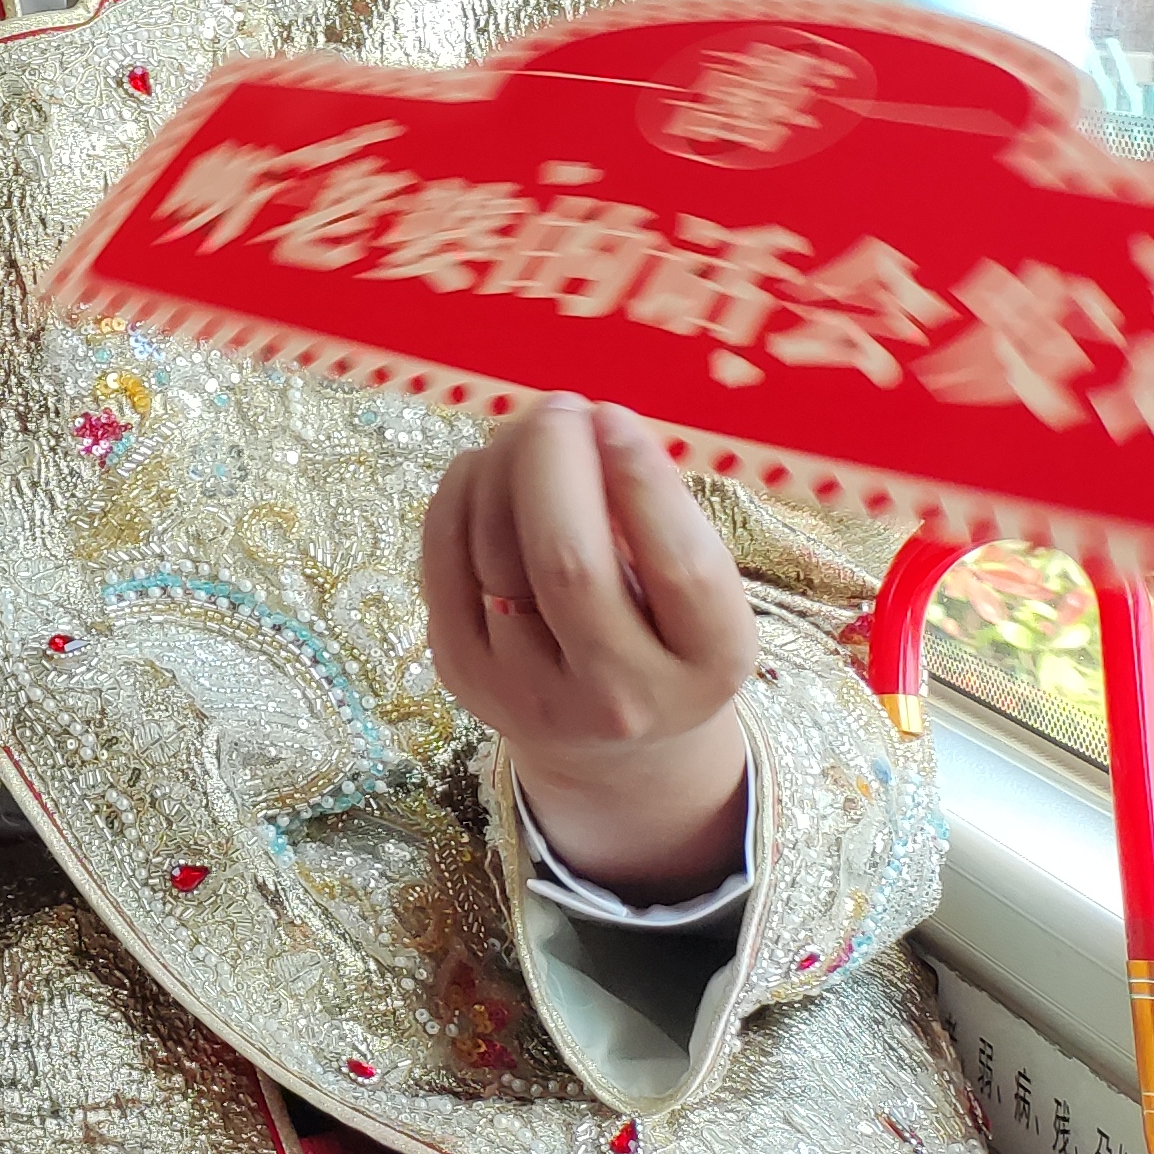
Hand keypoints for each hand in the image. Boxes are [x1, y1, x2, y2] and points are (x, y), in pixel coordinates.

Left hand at [421, 394, 753, 898]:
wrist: (609, 745)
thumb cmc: (661, 631)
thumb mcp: (697, 593)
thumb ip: (659, 520)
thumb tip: (590, 426)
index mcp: (709, 666)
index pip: (680, 568)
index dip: (642, 480)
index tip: (613, 414)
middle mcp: (623, 696)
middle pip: (569, 562)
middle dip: (554, 464)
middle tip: (559, 408)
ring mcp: (532, 694)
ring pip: (497, 553)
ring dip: (503, 469)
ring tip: (527, 433)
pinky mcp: (464, 676)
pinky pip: (445, 561)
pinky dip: (458, 496)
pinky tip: (482, 468)